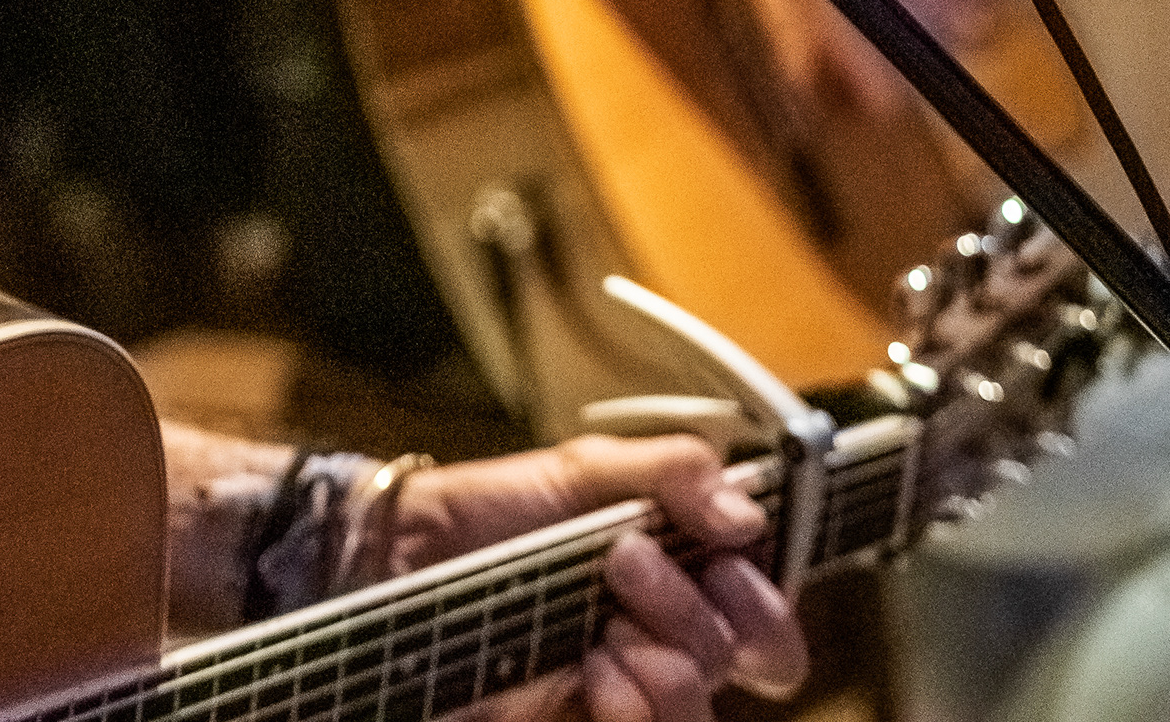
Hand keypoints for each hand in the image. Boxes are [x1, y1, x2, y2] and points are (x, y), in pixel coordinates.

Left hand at [389, 435, 806, 721]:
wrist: (402, 558)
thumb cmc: (490, 511)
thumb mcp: (578, 471)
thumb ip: (669, 473)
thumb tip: (748, 514)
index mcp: (678, 577)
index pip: (762, 615)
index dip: (767, 594)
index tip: (727, 553)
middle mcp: (661, 641)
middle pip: (748, 662)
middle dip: (705, 612)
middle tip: (628, 563)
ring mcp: (622, 690)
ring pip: (700, 706)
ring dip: (670, 660)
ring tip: (605, 623)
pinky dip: (634, 707)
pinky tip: (593, 673)